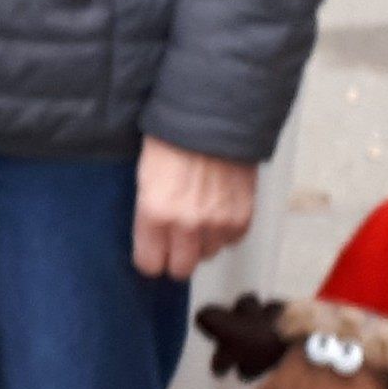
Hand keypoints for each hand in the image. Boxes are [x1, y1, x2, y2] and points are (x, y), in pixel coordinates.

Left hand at [132, 139, 258, 282]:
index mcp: (155, 213)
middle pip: (181, 269)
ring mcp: (218, 222)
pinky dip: (225, 231)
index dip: (150, 259)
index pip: (150, 264)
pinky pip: (232, 240)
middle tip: (174, 243)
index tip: (152, 253)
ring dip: (202, 242)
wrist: (212, 118)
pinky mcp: (242, 216)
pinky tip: (217, 211)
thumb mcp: (144, 178)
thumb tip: (152, 240)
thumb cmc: (174, 141)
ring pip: (208, 254)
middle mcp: (187, 224)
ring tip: (198, 217)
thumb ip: (148, 215)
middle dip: (175, 258)